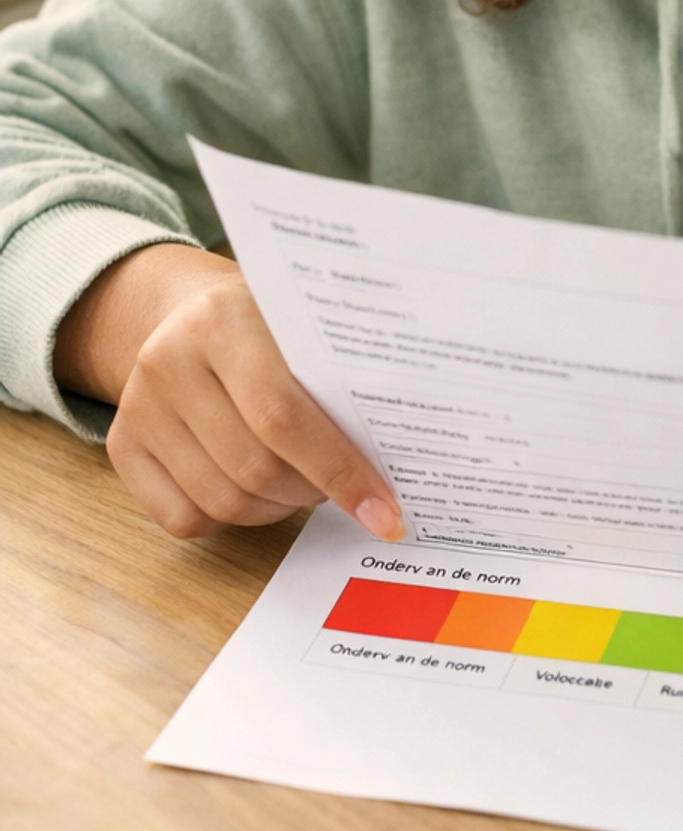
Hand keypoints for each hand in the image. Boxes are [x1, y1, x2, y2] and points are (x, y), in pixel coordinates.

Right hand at [56, 243, 403, 542]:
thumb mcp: (302, 325)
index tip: (386, 512)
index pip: (285, 416)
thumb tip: (411, 449)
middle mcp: (169, 360)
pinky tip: (254, 489)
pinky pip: (185, 518)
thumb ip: (342, 374)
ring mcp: (139, 406)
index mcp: (223, 320)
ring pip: (225, 502)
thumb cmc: (266, 325)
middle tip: (345, 487)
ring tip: (303, 483)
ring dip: (278, 508)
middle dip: (313, 491)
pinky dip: (230, 518)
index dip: (341, 471)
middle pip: (255, 468)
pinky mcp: (123, 445)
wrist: (184, 312)